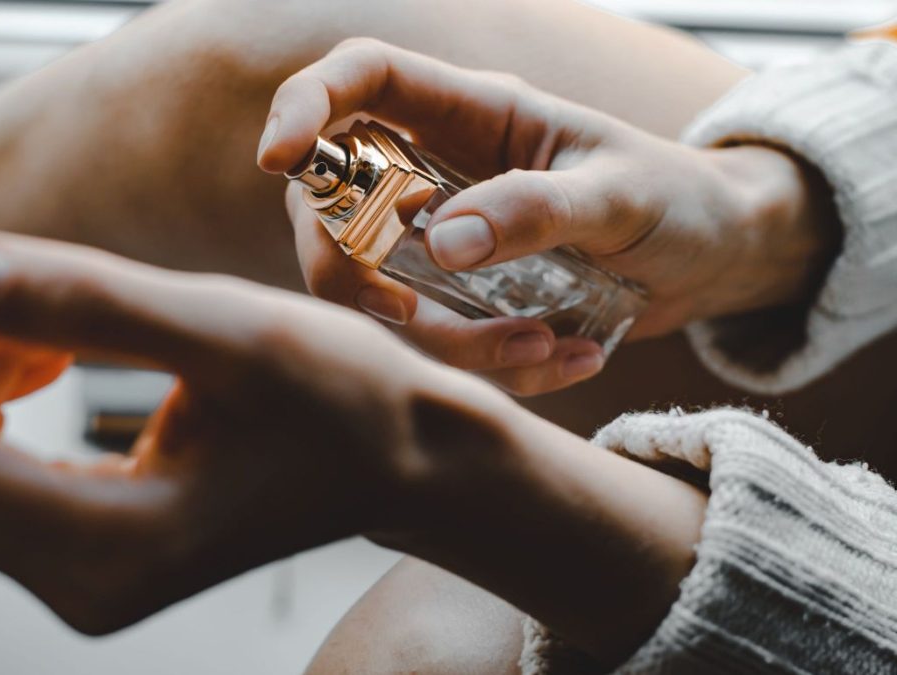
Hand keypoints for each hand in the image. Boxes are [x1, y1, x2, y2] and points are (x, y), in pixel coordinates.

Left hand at [0, 227, 508, 633]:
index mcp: (114, 549)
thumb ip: (80, 299)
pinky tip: (55, 352)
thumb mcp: (226, 331)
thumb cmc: (345, 398)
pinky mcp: (93, 551)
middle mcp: (85, 586)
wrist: (402, 456)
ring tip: (51, 316)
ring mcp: (85, 577)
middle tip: (20, 280)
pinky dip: (1, 400)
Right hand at [259, 39, 837, 395]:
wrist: (717, 256)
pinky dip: (483, 366)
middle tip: (409, 316)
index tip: (278, 158)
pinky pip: (432, 339)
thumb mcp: (623, 195)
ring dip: (438, 339)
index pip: (363, 78)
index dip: (306, 105)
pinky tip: (560, 359)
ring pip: (375, 288)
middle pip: (332, 202)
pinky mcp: (462, 296)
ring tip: (540, 350)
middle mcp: (440, 171)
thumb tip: (441, 243)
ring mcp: (444, 237)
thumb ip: (538, 209)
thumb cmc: (679, 200)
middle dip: (350, 269)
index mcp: (473, 115)